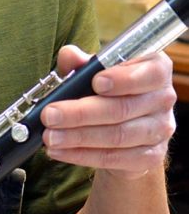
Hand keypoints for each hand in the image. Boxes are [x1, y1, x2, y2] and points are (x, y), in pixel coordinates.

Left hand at [41, 46, 176, 179]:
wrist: (125, 133)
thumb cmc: (110, 93)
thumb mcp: (95, 73)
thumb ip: (82, 63)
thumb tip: (69, 55)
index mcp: (156, 70)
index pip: (150, 73)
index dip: (124, 79)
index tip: (95, 82)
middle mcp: (163, 99)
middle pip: (123, 108)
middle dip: (81, 113)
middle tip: (50, 115)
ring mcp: (160, 130)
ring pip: (117, 136)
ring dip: (77, 137)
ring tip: (50, 136)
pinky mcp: (150, 157)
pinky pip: (114, 158)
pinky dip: (82, 155)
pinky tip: (60, 151)